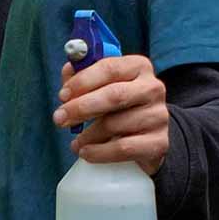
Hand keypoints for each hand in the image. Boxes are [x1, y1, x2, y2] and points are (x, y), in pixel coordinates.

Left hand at [53, 55, 168, 176]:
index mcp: (139, 67)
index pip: (110, 68)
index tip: (62, 95)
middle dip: (81, 107)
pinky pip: (123, 148)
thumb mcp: (103, 85)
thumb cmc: (119, 106)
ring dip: (88, 135)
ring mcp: (159, 116)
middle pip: (114, 95)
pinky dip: (99, 152)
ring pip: (115, 124)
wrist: (147, 135)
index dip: (83, 81)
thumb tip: (68, 73)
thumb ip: (84, 76)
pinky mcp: (159, 142)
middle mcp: (153, 88)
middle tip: (59, 118)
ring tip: (77, 142)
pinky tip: (86, 152)